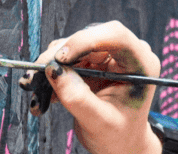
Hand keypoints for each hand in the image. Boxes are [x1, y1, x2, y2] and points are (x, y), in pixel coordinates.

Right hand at [23, 22, 163, 153]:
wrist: (121, 144)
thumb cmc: (120, 135)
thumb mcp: (99, 121)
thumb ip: (78, 98)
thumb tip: (54, 70)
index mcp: (141, 64)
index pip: (116, 36)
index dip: (86, 40)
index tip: (61, 58)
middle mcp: (127, 54)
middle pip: (90, 37)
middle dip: (61, 54)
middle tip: (36, 73)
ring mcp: (110, 56)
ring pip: (75, 45)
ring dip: (52, 62)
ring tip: (35, 83)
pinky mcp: (94, 62)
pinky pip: (68, 57)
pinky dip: (54, 70)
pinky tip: (45, 90)